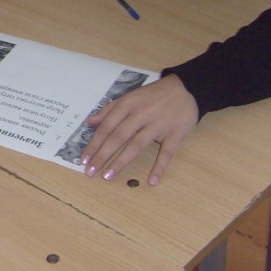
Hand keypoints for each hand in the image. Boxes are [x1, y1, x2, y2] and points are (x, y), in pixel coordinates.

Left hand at [81, 75, 198, 185]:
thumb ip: (109, 110)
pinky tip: (151, 181)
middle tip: (91, 172)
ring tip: (108, 175)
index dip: (94, 143)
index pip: (107, 127)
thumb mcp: (129, 97)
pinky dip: (160, 167)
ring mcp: (158, 125)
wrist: (186, 89)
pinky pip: (167, 153)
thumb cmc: (153, 95)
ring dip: (121, 162)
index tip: (84, 159)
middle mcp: (140, 114)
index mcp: (127, 105)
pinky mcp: (175, 134)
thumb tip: (89, 122)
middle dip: (102, 155)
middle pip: (118, 137)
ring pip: (137, 145)